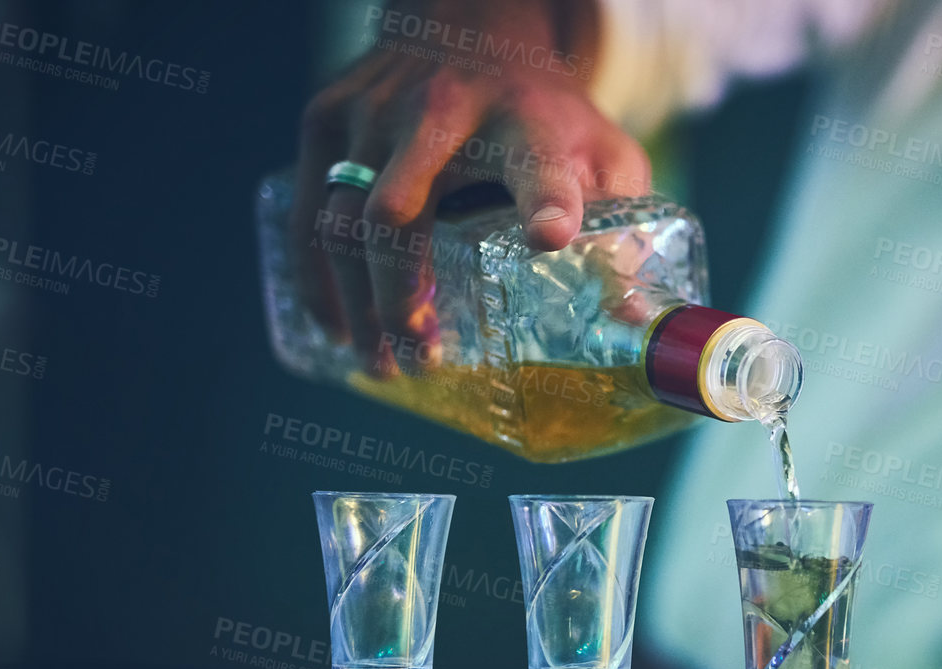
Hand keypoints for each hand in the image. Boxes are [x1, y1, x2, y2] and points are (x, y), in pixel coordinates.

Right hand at [291, 0, 649, 373]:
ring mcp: (374, 112)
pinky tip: (337, 326)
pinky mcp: (327, 117)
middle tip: (422, 357)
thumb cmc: (543, 115)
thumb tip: (631, 324)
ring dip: (358, 301)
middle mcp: (443, 111)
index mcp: (525, 122)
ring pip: (344, 218)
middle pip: (403, 211)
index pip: (538, 161)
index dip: (546, 198)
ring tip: (383, 362)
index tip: (551, 235)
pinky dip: (318, 277)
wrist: (468, 26)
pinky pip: (310, 209)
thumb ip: (624, 229)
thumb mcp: (600, 154)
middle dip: (403, 291)